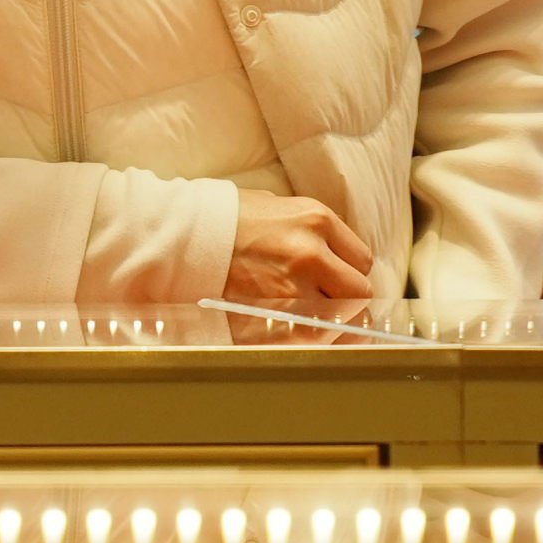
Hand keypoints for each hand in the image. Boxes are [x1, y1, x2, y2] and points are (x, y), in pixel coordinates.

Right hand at [224, 188, 377, 320]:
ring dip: (326, 321)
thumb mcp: (275, 206)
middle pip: (357, 292)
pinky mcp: (269, 310)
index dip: (351, 273)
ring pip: (335, 318)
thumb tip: (329, 250)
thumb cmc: (222, 217)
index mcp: (316, 220)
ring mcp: (291, 285)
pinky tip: (294, 330)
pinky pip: (305, 333)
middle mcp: (311, 252)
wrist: (180, 234)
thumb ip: (308, 228)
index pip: (362, 260)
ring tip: (311, 318)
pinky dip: (303, 335)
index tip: (339, 281)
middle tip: (330, 304)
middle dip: (347, 300)